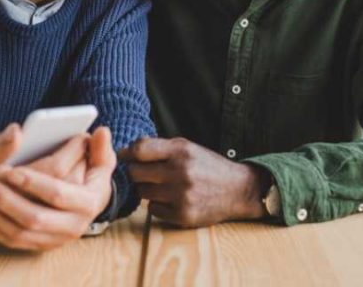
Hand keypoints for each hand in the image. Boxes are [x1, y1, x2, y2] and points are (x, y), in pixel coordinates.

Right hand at [0, 124, 87, 233]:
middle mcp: (30, 205)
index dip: (71, 149)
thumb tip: (18, 129)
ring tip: (82, 151)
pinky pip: (62, 206)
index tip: (80, 132)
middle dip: (79, 160)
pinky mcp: (37, 224)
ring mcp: (35, 218)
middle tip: (85, 139)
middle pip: (67, 182)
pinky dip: (70, 186)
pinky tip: (72, 169)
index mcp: (15, 186)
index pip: (55, 167)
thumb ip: (0, 145)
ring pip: (68, 196)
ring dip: (78, 173)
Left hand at [0, 126, 115, 250]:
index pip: (58, 193)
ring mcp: (58, 238)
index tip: (12, 172)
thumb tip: (101, 131)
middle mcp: (76, 224)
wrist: (77, 202)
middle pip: (36, 218)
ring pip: (22, 232)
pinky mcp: (43, 245)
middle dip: (9, 202)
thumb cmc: (83, 172)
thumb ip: (97, 147)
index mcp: (90, 201)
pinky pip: (15, 242)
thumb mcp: (95, 159)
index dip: (34, 183)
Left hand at [118, 137, 268, 227]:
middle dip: (136, 172)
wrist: (238, 190)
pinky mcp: (183, 215)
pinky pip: (153, 210)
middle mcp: (181, 172)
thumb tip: (125, 150)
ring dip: (147, 189)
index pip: (140, 150)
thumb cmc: (207, 166)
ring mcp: (182, 196)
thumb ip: (159, 147)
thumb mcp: (187, 147)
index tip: (124, 156)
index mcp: (181, 151)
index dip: (127, 153)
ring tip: (162, 185)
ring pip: (142, 192)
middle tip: (143, 173)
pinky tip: (171, 199)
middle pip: (135, 173)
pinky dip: (158, 205)